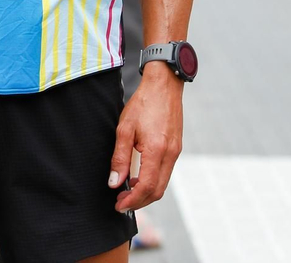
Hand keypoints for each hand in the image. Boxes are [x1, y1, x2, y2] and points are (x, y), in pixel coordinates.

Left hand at [109, 65, 183, 212]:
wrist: (164, 85)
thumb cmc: (143, 104)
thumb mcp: (124, 129)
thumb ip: (120, 158)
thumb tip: (115, 182)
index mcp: (157, 150)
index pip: (147, 187)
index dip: (132, 200)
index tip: (119, 205)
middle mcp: (170, 154)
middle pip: (158, 191)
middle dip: (139, 201)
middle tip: (121, 201)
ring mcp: (176, 152)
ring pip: (163, 183)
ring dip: (146, 192)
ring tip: (127, 190)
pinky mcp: (176, 148)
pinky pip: (165, 172)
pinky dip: (153, 181)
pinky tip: (139, 177)